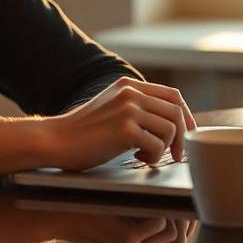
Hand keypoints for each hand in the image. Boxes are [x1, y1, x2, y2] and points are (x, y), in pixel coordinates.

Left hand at [0, 193, 195, 242]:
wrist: (49, 205)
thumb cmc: (82, 195)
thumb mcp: (116, 198)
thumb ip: (140, 195)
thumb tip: (167, 167)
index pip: (176, 236)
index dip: (186, 213)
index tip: (185, 188)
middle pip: (180, 237)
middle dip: (186, 210)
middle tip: (182, 182)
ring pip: (175, 233)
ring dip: (175, 208)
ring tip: (169, 184)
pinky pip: (159, 225)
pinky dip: (161, 206)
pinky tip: (155, 191)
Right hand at [39, 77, 196, 169]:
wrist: (55, 140)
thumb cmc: (83, 133)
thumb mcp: (111, 108)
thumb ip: (136, 107)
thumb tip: (171, 123)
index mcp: (129, 85)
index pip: (173, 96)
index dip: (186, 116)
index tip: (187, 134)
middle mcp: (130, 92)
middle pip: (176, 111)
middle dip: (182, 136)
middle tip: (176, 155)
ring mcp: (127, 109)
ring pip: (170, 129)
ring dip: (164, 148)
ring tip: (145, 156)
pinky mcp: (124, 129)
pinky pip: (157, 145)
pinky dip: (152, 156)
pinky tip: (136, 158)